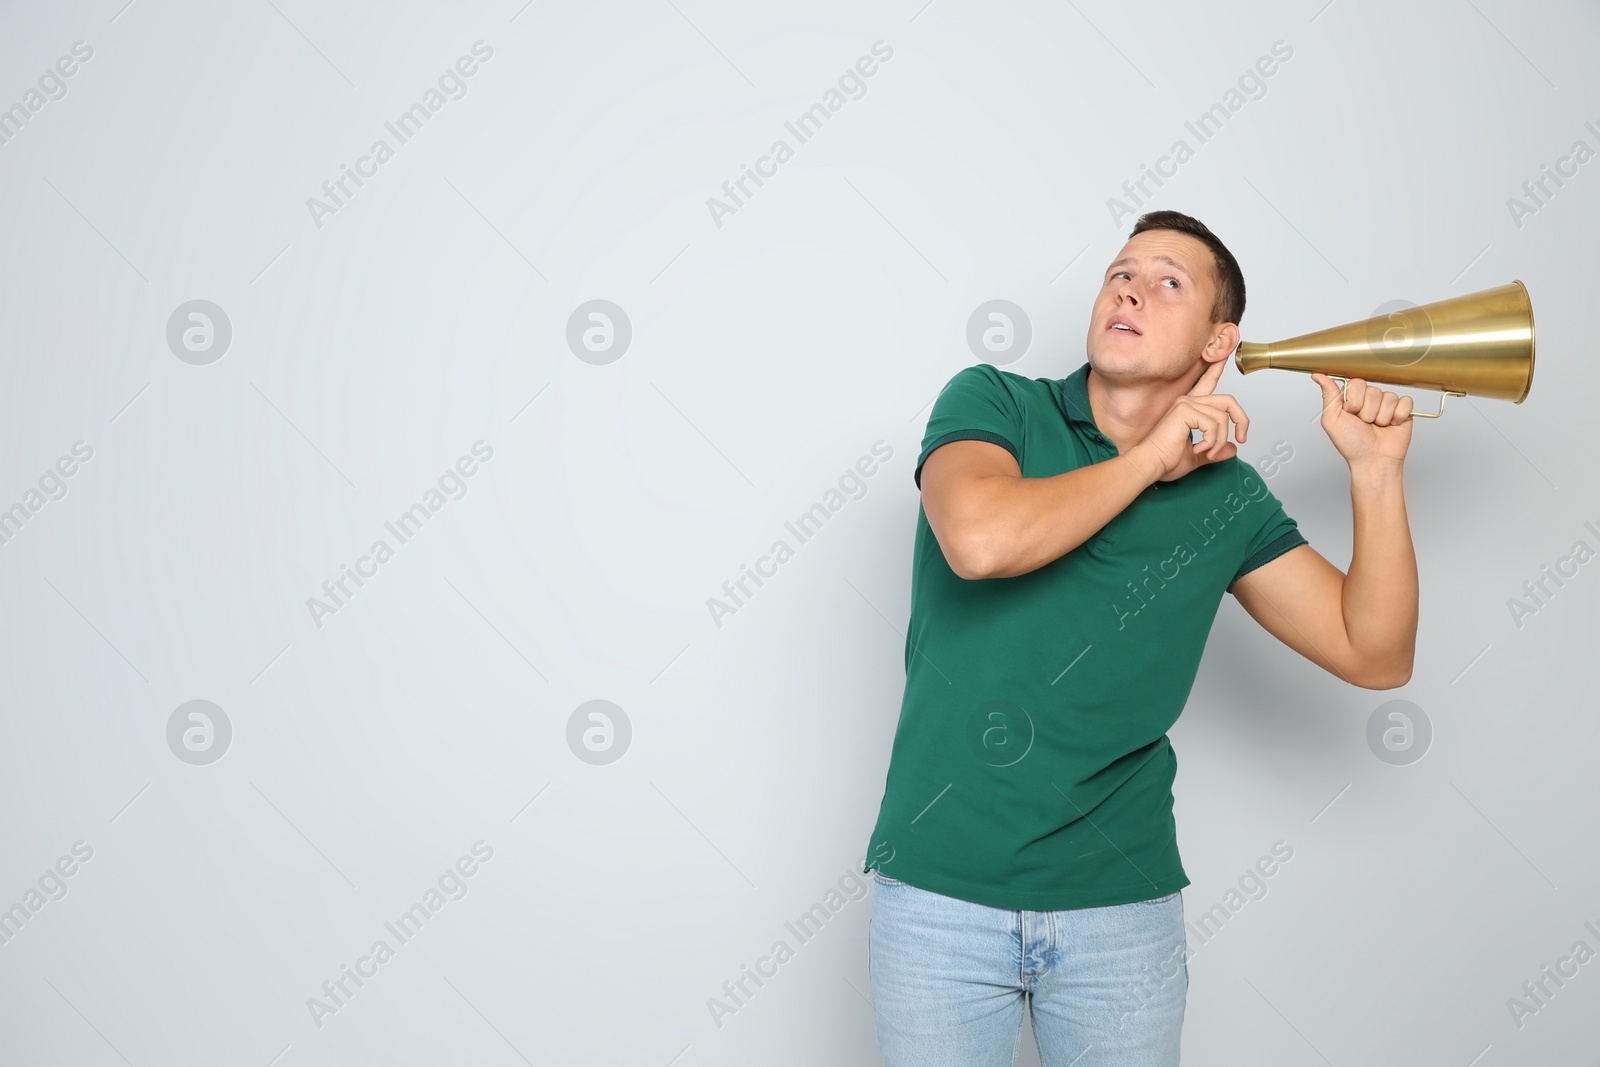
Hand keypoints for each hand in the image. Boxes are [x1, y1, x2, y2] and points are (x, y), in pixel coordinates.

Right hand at [1129, 357, 1249, 482]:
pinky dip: (1212, 441)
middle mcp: (1188, 401)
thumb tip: (1232, 449)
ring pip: (1222, 418)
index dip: (1217, 369)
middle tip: (1242, 438)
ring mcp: (1186, 404)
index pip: (1207, 383)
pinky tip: (1198, 449)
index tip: (1225, 356)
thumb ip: (1215, 450)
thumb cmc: (1164, 460)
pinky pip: (1213, 424)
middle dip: (1242, 419)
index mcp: (1188, 408)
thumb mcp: (1197, 456)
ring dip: (1220, 441)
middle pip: (1228, 401)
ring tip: (1208, 453)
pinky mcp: (1185, 411)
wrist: (1149, 465)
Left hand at [1312, 374, 1413, 466]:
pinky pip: (1405, 401)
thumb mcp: (1332, 420)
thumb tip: (1318, 376)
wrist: (1373, 460)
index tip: (1351, 414)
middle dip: (1367, 411)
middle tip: (1365, 423)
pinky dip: (1398, 416)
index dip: (1355, 400)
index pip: (1357, 383)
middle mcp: (1369, 399)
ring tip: (1377, 427)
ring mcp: (1387, 404)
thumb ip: (1328, 395)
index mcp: (1352, 399)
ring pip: (1389, 397)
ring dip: (1381, 417)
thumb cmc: (1351, 444)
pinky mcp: (1403, 410)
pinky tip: (1391, 425)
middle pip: (1373, 390)